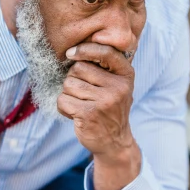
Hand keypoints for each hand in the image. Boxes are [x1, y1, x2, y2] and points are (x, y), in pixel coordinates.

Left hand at [57, 43, 141, 189]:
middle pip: (78, 68)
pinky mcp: (89, 114)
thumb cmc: (110, 108)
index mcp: (126, 75)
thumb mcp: (117, 85)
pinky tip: (75, 114)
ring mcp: (104, 101)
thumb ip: (104, 66)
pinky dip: (64, 107)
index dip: (84, 49)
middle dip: (74, 79)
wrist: (114, 141)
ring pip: (68, 84)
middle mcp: (118, 87)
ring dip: (68, 95)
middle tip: (83, 94)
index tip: (71, 53)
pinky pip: (63, 100)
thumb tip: (75, 48)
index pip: (105, 52)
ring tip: (81, 105)